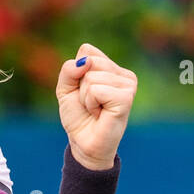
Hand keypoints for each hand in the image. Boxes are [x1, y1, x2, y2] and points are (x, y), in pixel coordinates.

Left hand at [56, 43, 137, 168]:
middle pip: (89, 61)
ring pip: (91, 77)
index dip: (76, 73)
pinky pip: (96, 90)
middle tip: (89, 103)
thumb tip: (85, 62)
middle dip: (80, 86)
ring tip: (95, 110)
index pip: (87, 51)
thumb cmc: (78, 116)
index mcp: (112, 68)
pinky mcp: (126, 98)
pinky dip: (90, 103)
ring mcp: (128, 84)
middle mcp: (124, 74)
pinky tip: (99, 114)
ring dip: (85, 98)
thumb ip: (69, 69)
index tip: (82, 92)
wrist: (84, 142)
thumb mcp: (65, 89)